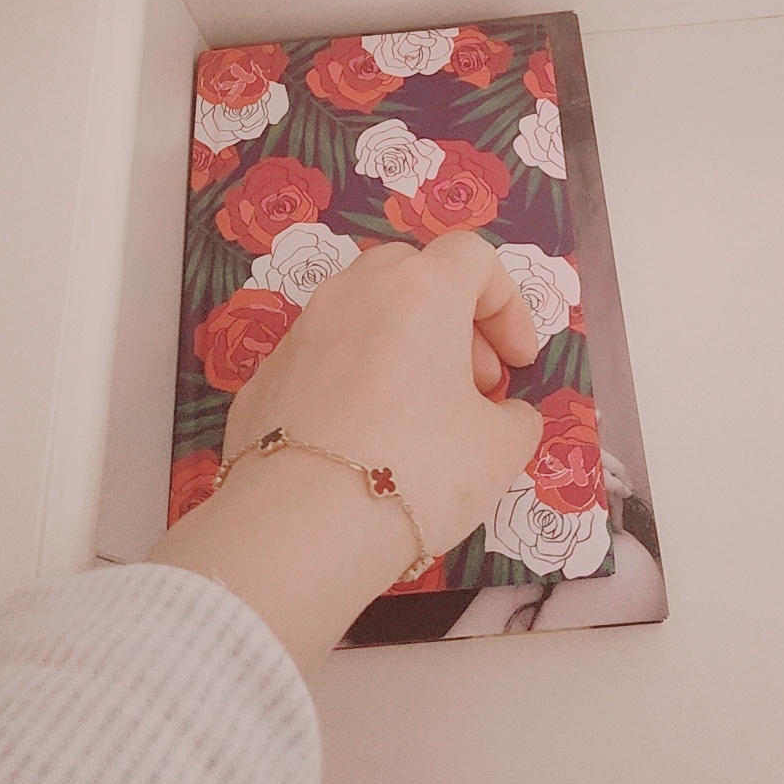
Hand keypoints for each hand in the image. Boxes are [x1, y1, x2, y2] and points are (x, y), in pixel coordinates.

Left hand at [149, 235, 542, 670]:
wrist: (298, 527)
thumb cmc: (418, 470)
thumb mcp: (500, 450)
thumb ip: (515, 417)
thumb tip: (503, 414)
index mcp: (420, 290)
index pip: (473, 257)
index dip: (507, 305)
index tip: (517, 364)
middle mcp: (356, 291)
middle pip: (413, 272)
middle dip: (452, 319)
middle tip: (472, 384)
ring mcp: (302, 329)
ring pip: (364, 312)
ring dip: (402, 346)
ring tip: (419, 416)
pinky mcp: (265, 375)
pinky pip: (324, 358)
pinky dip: (354, 381)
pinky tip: (363, 442)